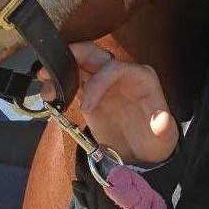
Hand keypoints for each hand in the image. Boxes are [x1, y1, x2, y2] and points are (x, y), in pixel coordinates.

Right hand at [37, 42, 177, 165]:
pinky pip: (72, 84)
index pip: (115, 69)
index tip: (86, 107)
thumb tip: (162, 122)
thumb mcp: (164, 137)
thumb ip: (163, 128)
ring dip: (61, 70)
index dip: (98, 83)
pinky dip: (58, 86)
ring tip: (44, 78)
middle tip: (54, 63)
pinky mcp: (89, 95)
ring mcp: (103, 84)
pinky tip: (47, 94)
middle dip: (74, 55)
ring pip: (80, 67)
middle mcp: (121, 75)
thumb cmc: (155, 139)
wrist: (143, 153)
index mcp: (140, 77)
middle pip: (96, 56)